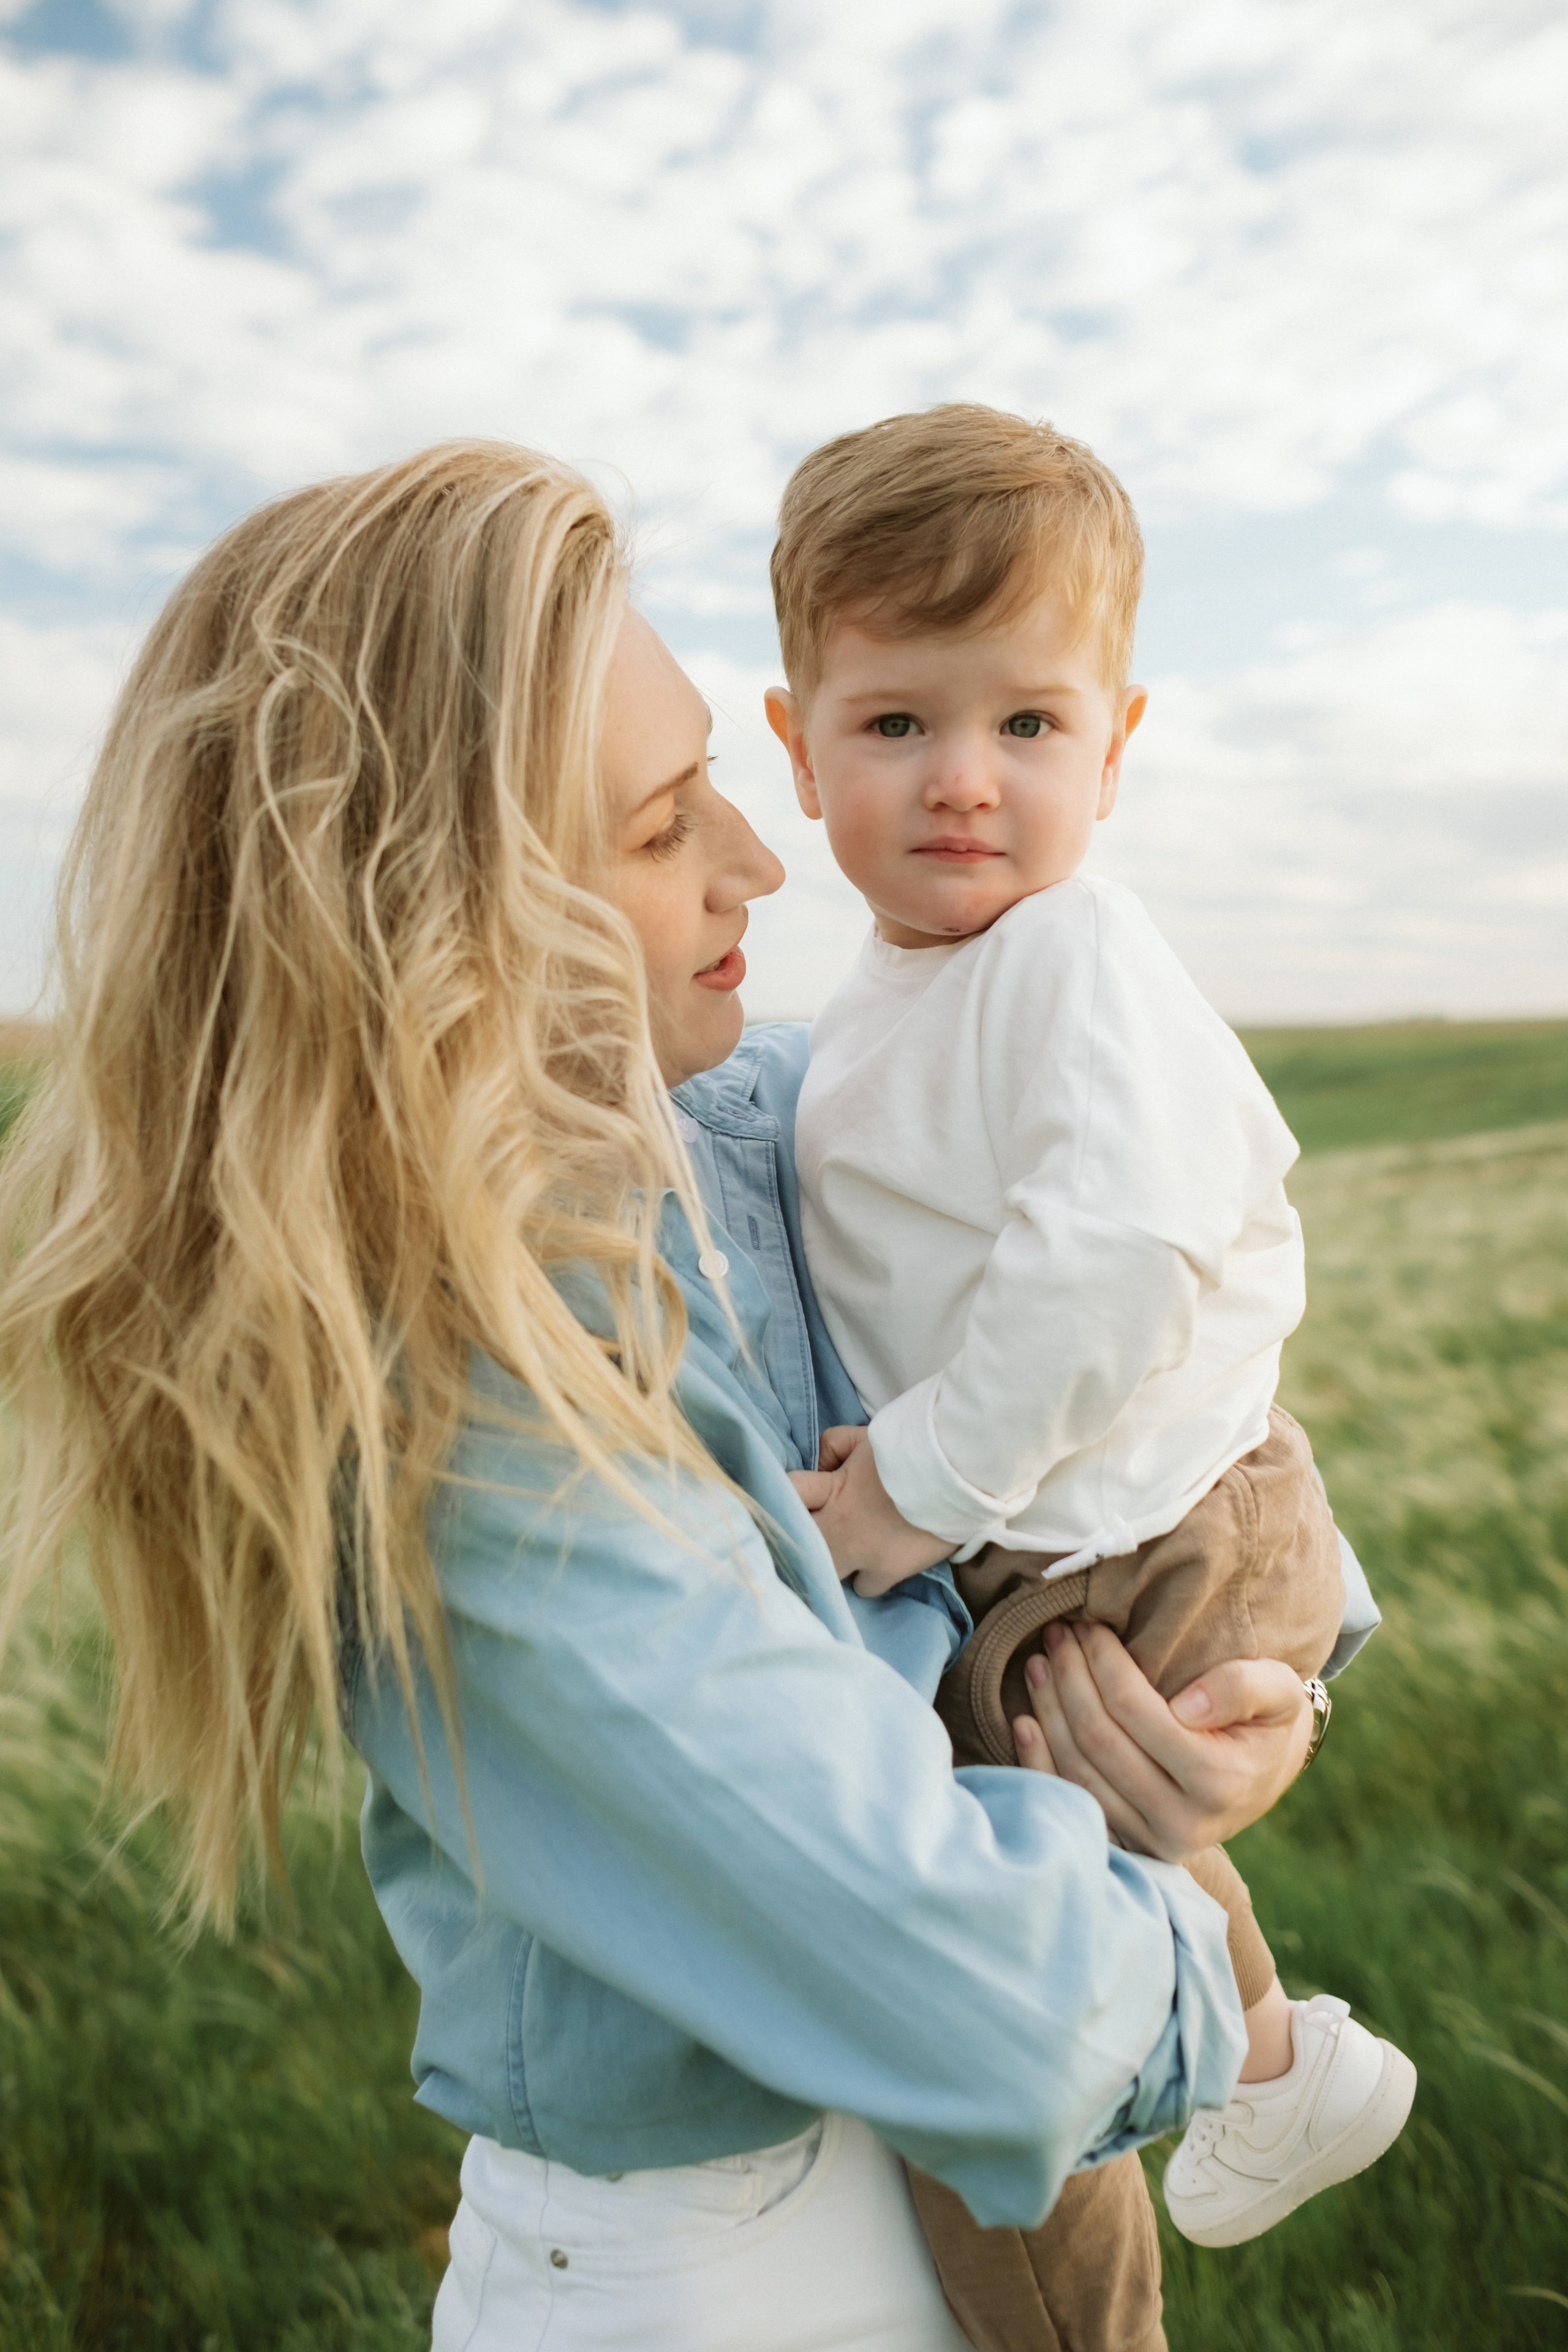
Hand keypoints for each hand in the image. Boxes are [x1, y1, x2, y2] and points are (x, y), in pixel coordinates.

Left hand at [788, 1425, 951, 1595]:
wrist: (957, 1472)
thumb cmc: (911, 1449)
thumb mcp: (864, 1436)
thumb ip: (833, 1446)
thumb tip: (819, 1466)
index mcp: (832, 1487)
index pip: (787, 1492)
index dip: (785, 1494)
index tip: (797, 1500)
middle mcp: (838, 1524)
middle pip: (799, 1543)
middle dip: (802, 1539)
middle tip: (815, 1534)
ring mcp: (861, 1552)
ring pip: (825, 1573)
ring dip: (829, 1564)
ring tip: (841, 1556)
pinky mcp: (887, 1571)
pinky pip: (862, 1588)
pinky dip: (864, 1580)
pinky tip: (872, 1569)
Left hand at [1011, 1622, 1313, 1860]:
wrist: (1268, 1775)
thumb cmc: (1267, 1720)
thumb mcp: (1280, 1690)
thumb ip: (1244, 1687)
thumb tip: (1189, 1704)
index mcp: (1218, 1781)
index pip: (1135, 1710)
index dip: (1103, 1663)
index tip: (1087, 1625)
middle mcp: (1182, 1822)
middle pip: (1099, 1740)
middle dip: (1069, 1679)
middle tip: (1056, 1635)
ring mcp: (1151, 1841)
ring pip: (1078, 1772)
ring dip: (1049, 1712)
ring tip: (1039, 1665)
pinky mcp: (1128, 1847)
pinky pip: (1073, 1804)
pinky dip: (1040, 1764)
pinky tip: (1025, 1722)